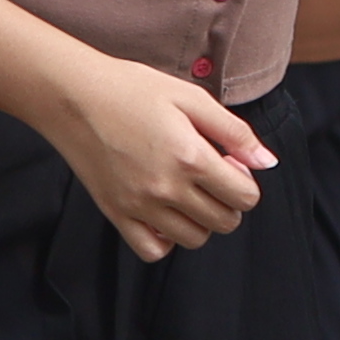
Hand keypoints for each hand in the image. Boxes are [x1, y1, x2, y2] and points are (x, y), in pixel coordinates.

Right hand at [57, 56, 271, 259]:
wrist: (72, 96)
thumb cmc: (131, 89)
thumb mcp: (190, 97)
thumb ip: (234, 131)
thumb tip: (266, 162)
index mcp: (190, 157)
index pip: (245, 197)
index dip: (246, 182)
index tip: (229, 164)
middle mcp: (166, 188)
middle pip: (224, 222)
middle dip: (228, 202)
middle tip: (210, 176)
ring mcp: (139, 205)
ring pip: (194, 239)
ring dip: (200, 220)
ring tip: (187, 193)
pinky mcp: (116, 213)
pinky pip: (152, 250)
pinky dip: (166, 240)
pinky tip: (164, 214)